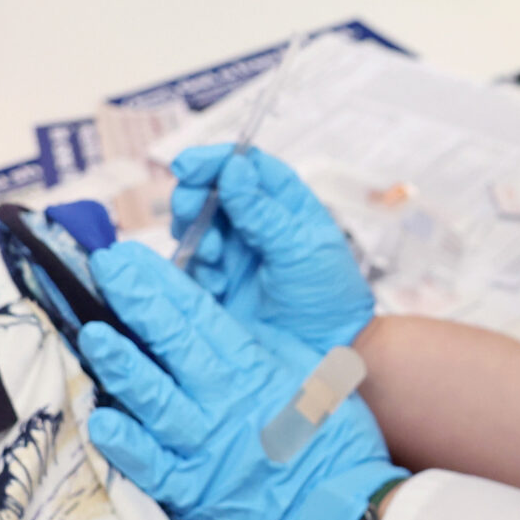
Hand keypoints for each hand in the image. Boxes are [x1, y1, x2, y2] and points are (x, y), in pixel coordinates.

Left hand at [77, 242, 401, 519]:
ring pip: (154, 399)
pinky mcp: (193, 491)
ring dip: (121, 365)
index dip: (160, 282)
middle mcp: (226, 403)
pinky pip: (150, 466)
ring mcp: (206, 448)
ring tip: (92, 335)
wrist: (341, 512)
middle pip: (174, 344)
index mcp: (256, 369)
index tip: (129, 258)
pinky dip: (124, 444)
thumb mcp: (310, 377)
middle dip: (135, 303)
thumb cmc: (332, 442)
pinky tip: (100, 420)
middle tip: (104, 270)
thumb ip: (263, 348)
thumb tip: (222, 318)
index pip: (199, 314)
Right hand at [170, 145, 374, 352]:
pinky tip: (215, 286)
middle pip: (209, 192)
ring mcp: (231, 255)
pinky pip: (189, 267)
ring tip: (213, 257)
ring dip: (194, 235)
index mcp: (283, 204)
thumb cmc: (330, 301)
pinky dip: (194, 271)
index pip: (244, 166)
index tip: (190, 165)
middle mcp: (252, 224)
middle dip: (193, 196)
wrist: (329, 358)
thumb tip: (234, 169)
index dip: (215, 161)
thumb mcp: (301, 250)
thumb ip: (264, 212)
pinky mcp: (214, 287)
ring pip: (194, 227)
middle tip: (189, 209)